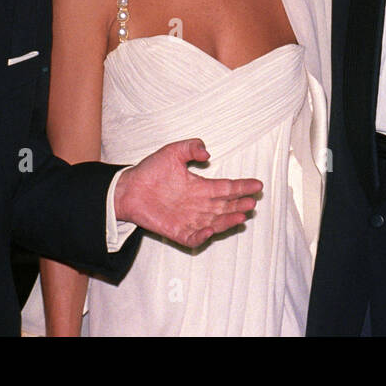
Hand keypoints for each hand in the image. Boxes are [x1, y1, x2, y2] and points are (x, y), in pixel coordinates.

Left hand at [114, 139, 261, 247]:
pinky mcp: (176, 231)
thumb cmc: (150, 171)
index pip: (227, 188)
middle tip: (252, 203)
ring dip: (227, 221)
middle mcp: (198, 204)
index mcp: (200, 187)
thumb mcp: (172, 152)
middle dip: (240, 205)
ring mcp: (188, 219)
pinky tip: (210, 231)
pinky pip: (193, 237)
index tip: (258, 185)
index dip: (242, 187)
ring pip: (214, 223)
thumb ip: (191, 148)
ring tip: (241, 216)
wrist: (128, 189)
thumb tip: (208, 154)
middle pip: (225, 206)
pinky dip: (202, 237)